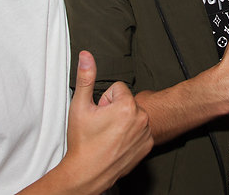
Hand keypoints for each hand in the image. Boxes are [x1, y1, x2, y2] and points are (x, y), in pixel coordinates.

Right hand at [63, 51, 152, 189]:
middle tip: (102, 126)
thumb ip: (86, 77)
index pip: (117, 89)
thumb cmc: (83, 142)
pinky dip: (130, 134)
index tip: (98, 115)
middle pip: (126, 101)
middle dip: (114, 110)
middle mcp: (142, 118)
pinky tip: (117, 143)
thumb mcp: (80, 106)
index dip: (104, 100)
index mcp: (127, 105)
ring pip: (133, 115)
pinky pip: (140, 130)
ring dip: (123, 122)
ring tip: (109, 136)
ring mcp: (146, 133)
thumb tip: (86, 55)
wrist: (87, 173)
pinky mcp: (147, 145)